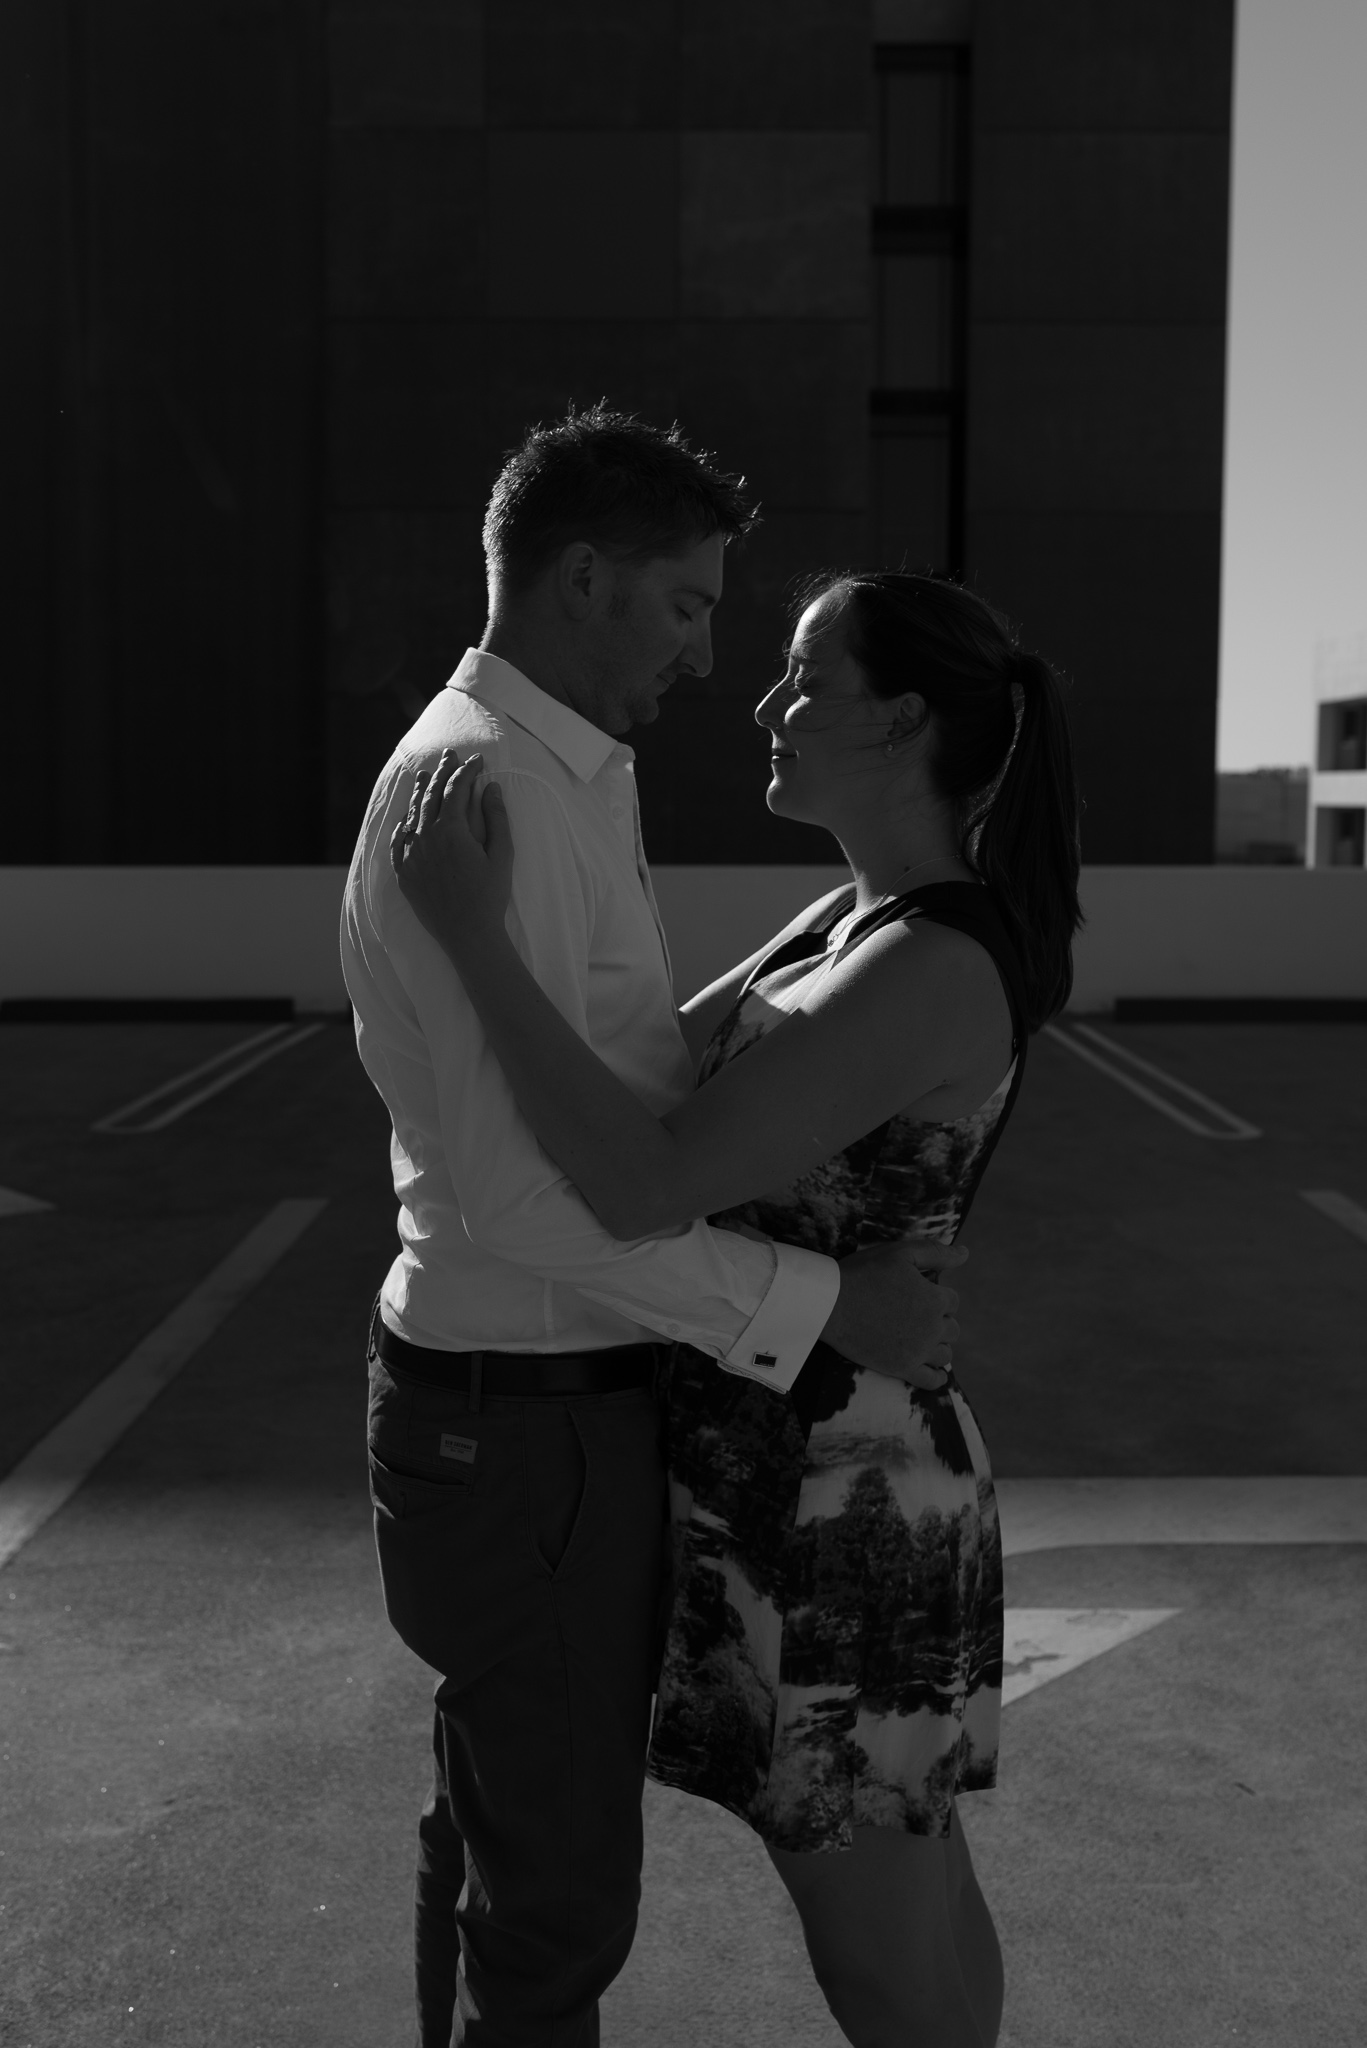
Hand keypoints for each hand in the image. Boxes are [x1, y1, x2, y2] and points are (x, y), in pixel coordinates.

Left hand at [390, 749, 513, 952]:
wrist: (468, 934)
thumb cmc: (490, 896)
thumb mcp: (501, 855)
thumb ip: (496, 818)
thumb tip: (491, 788)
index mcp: (452, 830)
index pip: (457, 789)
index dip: (466, 771)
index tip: (476, 760)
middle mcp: (426, 837)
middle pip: (432, 795)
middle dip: (442, 772)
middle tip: (449, 756)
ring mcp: (410, 855)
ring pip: (412, 814)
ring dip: (420, 792)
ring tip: (425, 775)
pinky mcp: (403, 872)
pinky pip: (398, 840)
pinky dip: (403, 824)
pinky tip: (406, 817)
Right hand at [822, 1237, 966, 1390]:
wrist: (831, 1304)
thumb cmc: (864, 1274)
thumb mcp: (900, 1253)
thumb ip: (936, 1253)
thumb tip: (966, 1253)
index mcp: (935, 1298)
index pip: (952, 1301)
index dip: (938, 1296)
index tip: (920, 1295)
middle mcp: (932, 1327)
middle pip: (951, 1328)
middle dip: (940, 1321)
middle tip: (917, 1317)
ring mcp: (919, 1351)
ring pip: (945, 1354)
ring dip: (939, 1346)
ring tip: (923, 1340)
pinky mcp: (902, 1368)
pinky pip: (931, 1380)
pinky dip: (938, 1378)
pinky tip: (938, 1373)